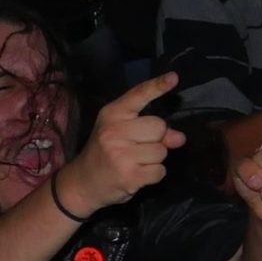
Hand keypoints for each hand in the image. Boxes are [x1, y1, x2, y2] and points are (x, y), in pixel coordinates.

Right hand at [56, 71, 185, 213]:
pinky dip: (154, 175)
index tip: (174, 77)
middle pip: (159, 126)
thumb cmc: (105, 153)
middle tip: (137, 148)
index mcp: (112, 114)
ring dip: (155, 159)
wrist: (82, 183)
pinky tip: (138, 175)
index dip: (158, 86)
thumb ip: (150, 130)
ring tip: (135, 162)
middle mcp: (114, 131)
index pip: (138, 95)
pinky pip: (160, 171)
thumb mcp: (121, 133)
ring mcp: (120, 153)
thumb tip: (179, 137)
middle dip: (156, 139)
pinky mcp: (128, 175)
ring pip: (162, 150)